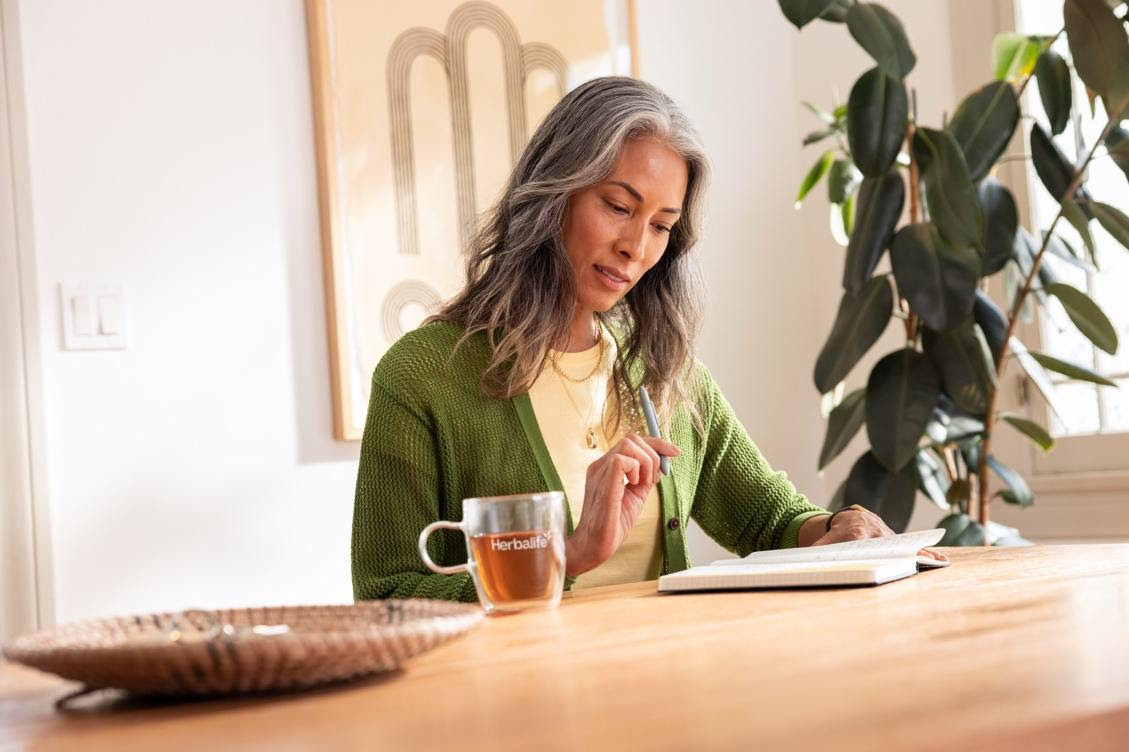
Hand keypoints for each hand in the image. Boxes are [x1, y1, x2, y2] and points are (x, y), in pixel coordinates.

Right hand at [566, 434, 679, 576]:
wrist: (595, 545)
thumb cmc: (612, 524)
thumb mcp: (636, 496)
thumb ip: (645, 479)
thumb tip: (661, 465)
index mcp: (607, 467)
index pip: (633, 442)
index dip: (657, 443)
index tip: (675, 452)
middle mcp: (601, 465)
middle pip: (632, 438)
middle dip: (654, 454)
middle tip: (654, 479)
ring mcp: (599, 471)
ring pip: (628, 443)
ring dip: (645, 461)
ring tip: (643, 483)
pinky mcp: (602, 482)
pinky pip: (621, 459)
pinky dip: (635, 469)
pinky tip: (634, 485)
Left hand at [801, 506, 948, 563]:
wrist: (848, 520)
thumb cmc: (833, 536)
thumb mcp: (822, 544)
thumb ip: (815, 555)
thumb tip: (799, 566)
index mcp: (856, 535)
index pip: (863, 544)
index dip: (869, 550)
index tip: (879, 557)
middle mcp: (875, 534)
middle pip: (889, 546)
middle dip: (902, 553)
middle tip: (916, 560)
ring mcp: (889, 536)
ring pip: (904, 546)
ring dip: (920, 554)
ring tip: (938, 562)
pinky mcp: (898, 540)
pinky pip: (912, 547)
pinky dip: (925, 553)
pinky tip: (940, 560)